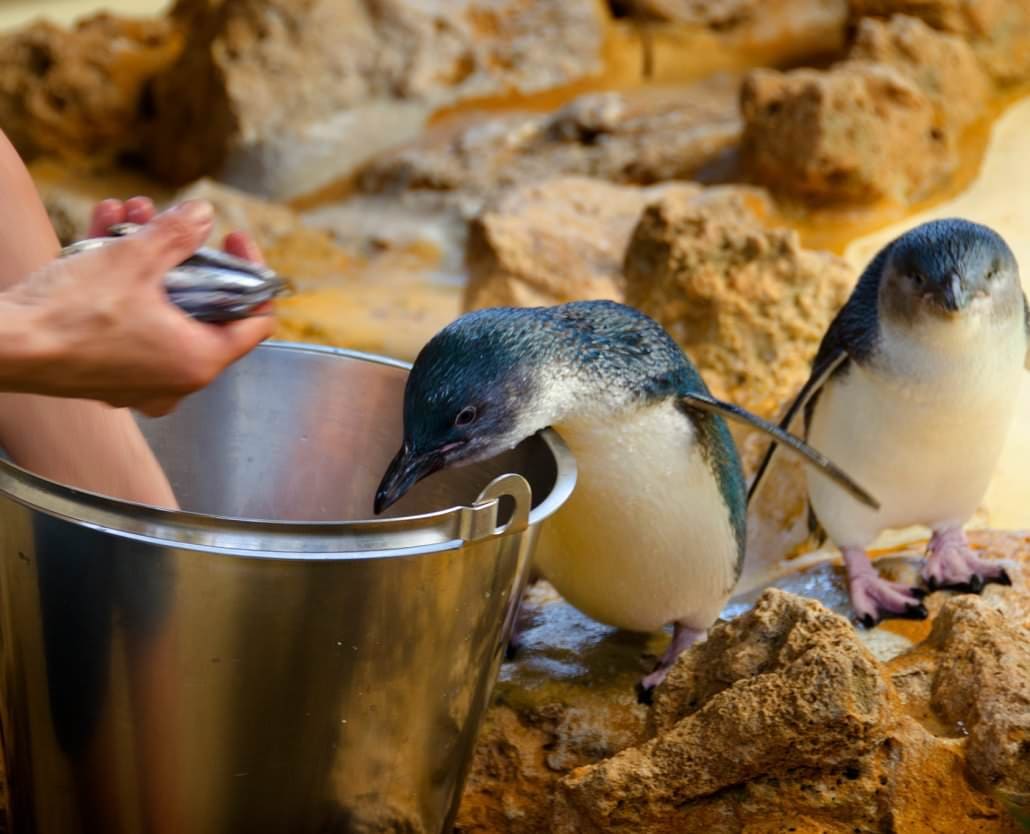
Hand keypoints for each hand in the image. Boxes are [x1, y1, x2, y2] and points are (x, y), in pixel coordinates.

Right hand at [1, 199, 275, 415]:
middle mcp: (177, 380)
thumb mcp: (135, 260)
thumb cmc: (70, 313)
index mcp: (200, 361)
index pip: (256, 320)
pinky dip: (121, 281)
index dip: (251, 271)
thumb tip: (204, 214)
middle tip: (168, 219)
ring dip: (146, 256)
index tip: (231, 239)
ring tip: (129, 213)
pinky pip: (129, 320)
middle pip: (203, 306)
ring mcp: (142, 380)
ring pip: (161, 307)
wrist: (3, 346)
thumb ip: (178, 234)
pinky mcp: (107, 372)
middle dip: (183, 252)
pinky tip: (103, 231)